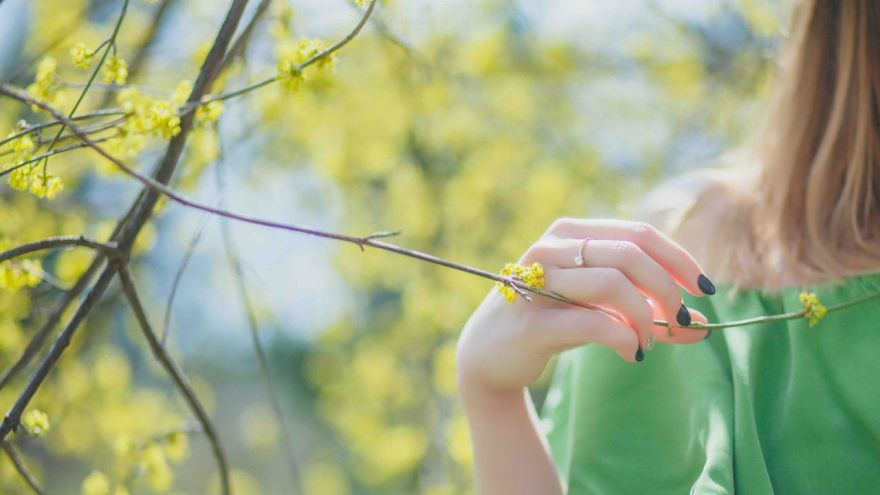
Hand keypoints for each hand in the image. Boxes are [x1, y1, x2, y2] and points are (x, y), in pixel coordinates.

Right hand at [456, 219, 713, 400]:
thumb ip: (645, 308)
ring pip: (614, 284)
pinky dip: (625, 339)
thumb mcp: (599, 306)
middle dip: (669, 290)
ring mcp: (537, 281)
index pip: (639, 233)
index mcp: (570, 232)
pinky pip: (593, 322)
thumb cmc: (551, 322)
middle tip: (683, 321)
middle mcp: (551, 247)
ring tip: (649, 343)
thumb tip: (703, 327)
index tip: (705, 290)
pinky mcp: (532, 320)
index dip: (679, 260)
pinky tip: (634, 354)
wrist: (490, 355)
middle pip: (631, 255)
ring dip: (646, 318)